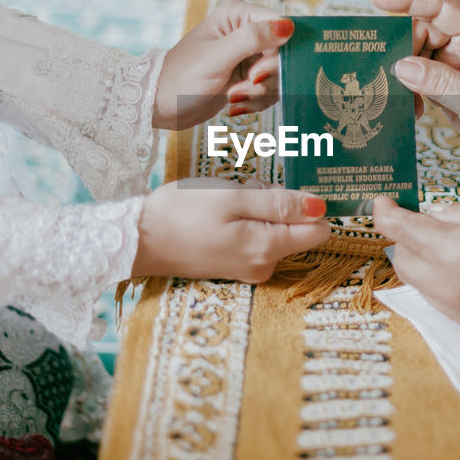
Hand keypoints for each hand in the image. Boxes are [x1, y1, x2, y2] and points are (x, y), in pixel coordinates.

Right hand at [132, 178, 329, 279]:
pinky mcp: (234, 267)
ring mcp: (249, 269)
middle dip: (277, 204)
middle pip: (296, 229)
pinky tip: (219, 215)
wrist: (139, 240)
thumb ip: (279, 203)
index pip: (319, 231)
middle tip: (242, 193)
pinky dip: (245, 222)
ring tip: (225, 203)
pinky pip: (256, 239)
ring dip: (258, 211)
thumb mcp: (233, 197)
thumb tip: (320, 208)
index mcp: (268, 248)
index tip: (281, 190)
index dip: (308, 205)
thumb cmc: (183, 212)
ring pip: (275, 232)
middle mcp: (264, 265)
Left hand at [152, 1, 291, 129]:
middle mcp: (247, 32)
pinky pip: (271, 90)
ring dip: (259, 92)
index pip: (280, 26)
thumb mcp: (218, 56)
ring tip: (233, 96)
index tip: (257, 73)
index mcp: (238, 15)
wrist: (162, 104)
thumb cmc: (182, 76)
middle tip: (241, 88)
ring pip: (278, 75)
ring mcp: (249, 56)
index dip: (278, 51)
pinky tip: (236, 103)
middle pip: (282, 54)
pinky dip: (257, 101)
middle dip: (265, 77)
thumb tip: (288, 26)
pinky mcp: (249, 77)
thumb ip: (253, 38)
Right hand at [369, 0, 459, 175]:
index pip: (441, 6)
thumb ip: (443, 84)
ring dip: (405, 76)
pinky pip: (422, 76)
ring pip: (418, 54)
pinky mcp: (453, 79)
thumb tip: (400, 66)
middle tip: (387, 77)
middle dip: (402, 51)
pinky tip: (414, 111)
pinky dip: (412, 91)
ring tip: (405, 103)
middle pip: (423, 30)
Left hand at [373, 194, 459, 345]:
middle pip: (402, 261)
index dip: (385, 213)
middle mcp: (448, 284)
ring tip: (448, 244)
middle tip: (420, 221)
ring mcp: (458, 309)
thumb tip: (436, 215)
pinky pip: (440, 300)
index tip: (382, 202)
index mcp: (453, 250)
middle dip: (404, 239)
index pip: (401, 230)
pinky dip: (440, 282)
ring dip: (422, 262)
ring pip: (419, 284)